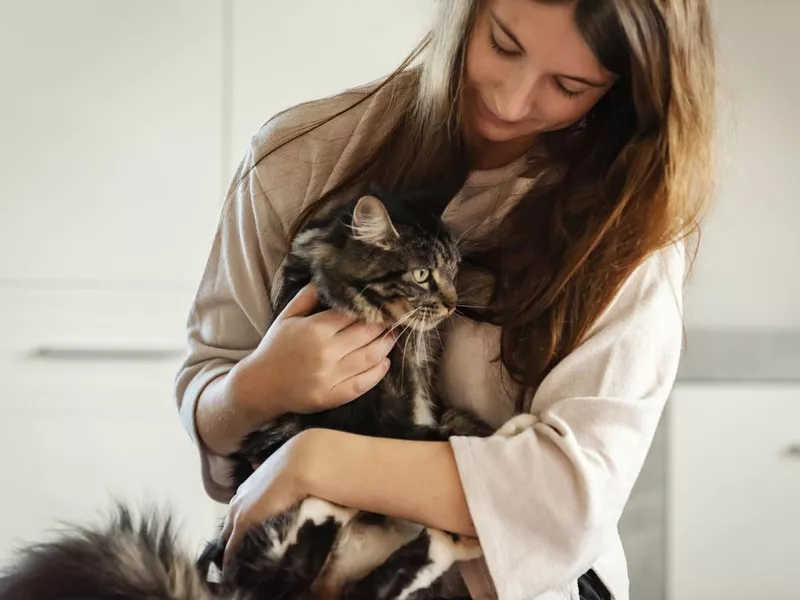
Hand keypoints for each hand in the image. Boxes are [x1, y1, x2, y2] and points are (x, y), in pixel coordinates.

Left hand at [220, 431, 312, 568]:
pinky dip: (231, 557)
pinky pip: (232, 544)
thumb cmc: (300, 463)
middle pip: (229, 522)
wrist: (302, 463)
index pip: (239, 506)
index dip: (239, 520)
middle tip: (234, 554)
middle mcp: (241, 496)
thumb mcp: (289, 468)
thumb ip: (285, 474)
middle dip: (230, 536)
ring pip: (227, 534)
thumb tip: (293, 473)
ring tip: (231, 565)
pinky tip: (231, 569)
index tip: (242, 532)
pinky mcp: (243, 521)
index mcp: (250, 484)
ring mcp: (239, 508)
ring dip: (229, 548)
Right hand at [229, 283, 394, 420]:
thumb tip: (325, 277)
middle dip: (384, 324)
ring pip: (370, 357)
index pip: (353, 314)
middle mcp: (326, 352)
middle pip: (366, 333)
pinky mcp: (332, 396)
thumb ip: (307, 297)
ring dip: (386, 345)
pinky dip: (378, 372)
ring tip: (394, 336)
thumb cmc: (274, 347)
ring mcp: (330, 376)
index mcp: (315, 329)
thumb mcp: (286, 317)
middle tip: (397, 317)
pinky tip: (385, 362)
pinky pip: (363, 384)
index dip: (371, 307)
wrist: (259, 386)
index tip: (384, 302)